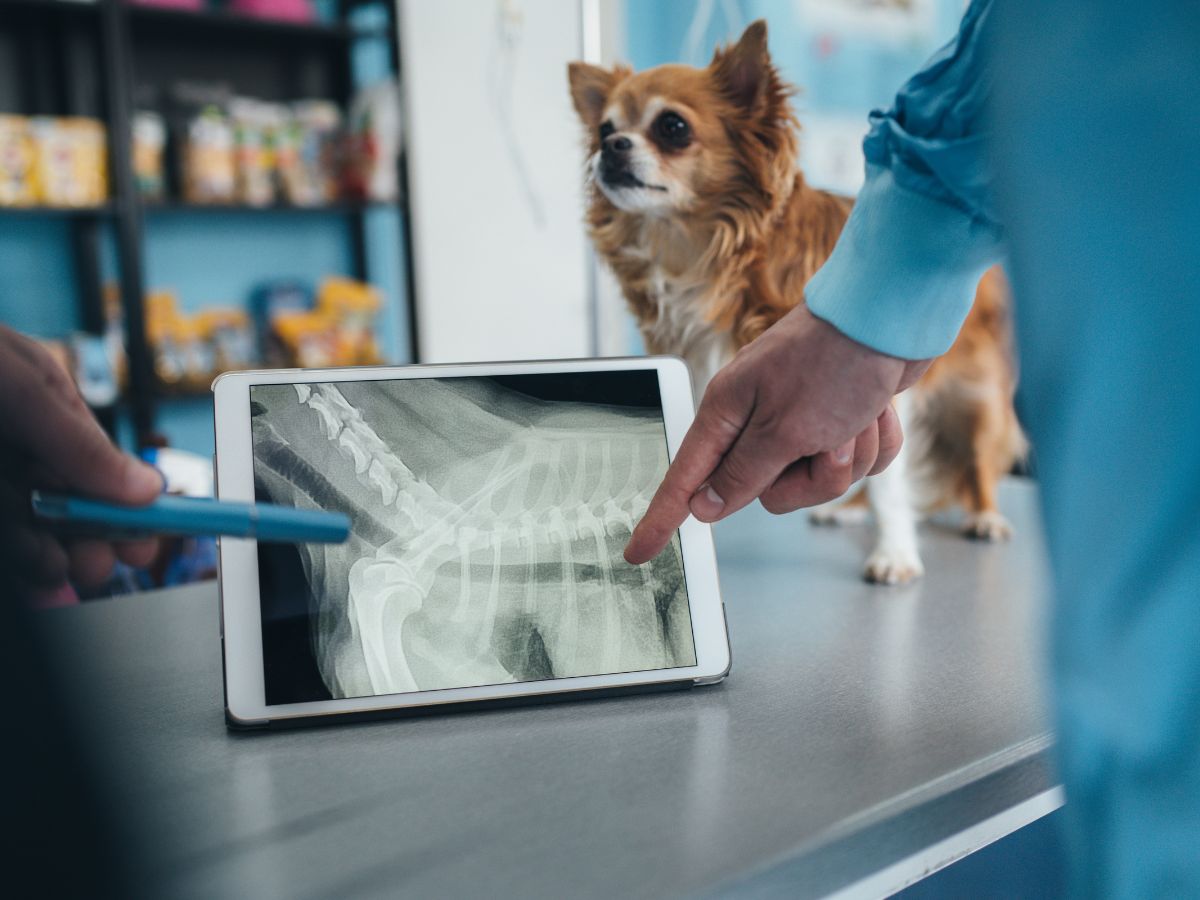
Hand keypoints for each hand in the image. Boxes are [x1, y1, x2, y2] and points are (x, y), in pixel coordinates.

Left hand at [0, 326, 160, 596]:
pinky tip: (31, 576)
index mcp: (42, 409)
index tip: (144, 543)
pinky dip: (20, 558)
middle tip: (97, 565)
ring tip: (52, 570)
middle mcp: (15, 447)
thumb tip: (143, 487)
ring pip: (29, 532)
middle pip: (67, 506)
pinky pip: (6, 539)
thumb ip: (79, 440)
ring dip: (48, 556)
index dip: (128, 506)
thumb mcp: (19, 387)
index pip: (101, 465)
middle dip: (88, 539)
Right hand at [625, 305, 930, 563]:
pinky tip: (876, 412)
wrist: (890, 315)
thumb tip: (703, 507)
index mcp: (728, 413)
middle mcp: (758, 418)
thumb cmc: (833, 363)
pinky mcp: (839, 419)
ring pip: (819, 480)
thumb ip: (741, 475)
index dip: (662, 518)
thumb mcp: (783, 430)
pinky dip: (873, 442)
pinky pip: (855, 462)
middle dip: (812, 478)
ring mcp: (800, 418)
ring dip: (850, 456)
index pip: (686, 479)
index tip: (638, 553)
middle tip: (829, 442)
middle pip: (770, 491)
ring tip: (858, 417)